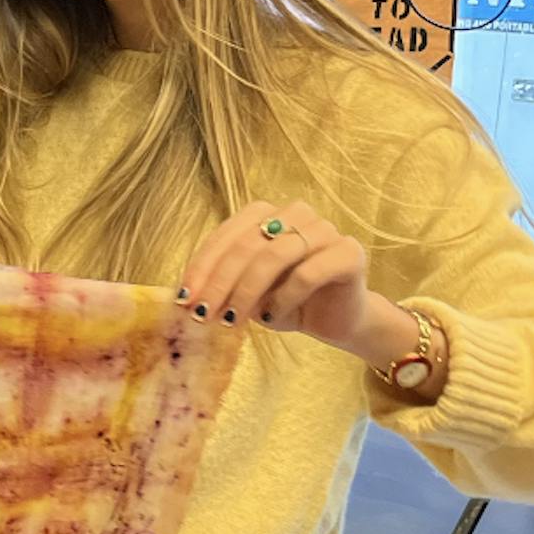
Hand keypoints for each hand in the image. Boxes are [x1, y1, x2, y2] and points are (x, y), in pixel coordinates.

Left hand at [178, 200, 376, 351]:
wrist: (336, 321)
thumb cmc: (286, 302)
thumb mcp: (245, 293)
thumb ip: (221, 285)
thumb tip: (186, 296)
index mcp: (267, 213)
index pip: (226, 234)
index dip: (201, 266)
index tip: (184, 298)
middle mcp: (296, 213)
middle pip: (247, 243)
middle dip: (219, 282)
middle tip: (203, 314)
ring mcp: (325, 229)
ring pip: (275, 255)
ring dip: (246, 292)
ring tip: (232, 320)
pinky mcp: (349, 253)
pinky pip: (307, 273)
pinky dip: (283, 298)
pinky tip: (272, 317)